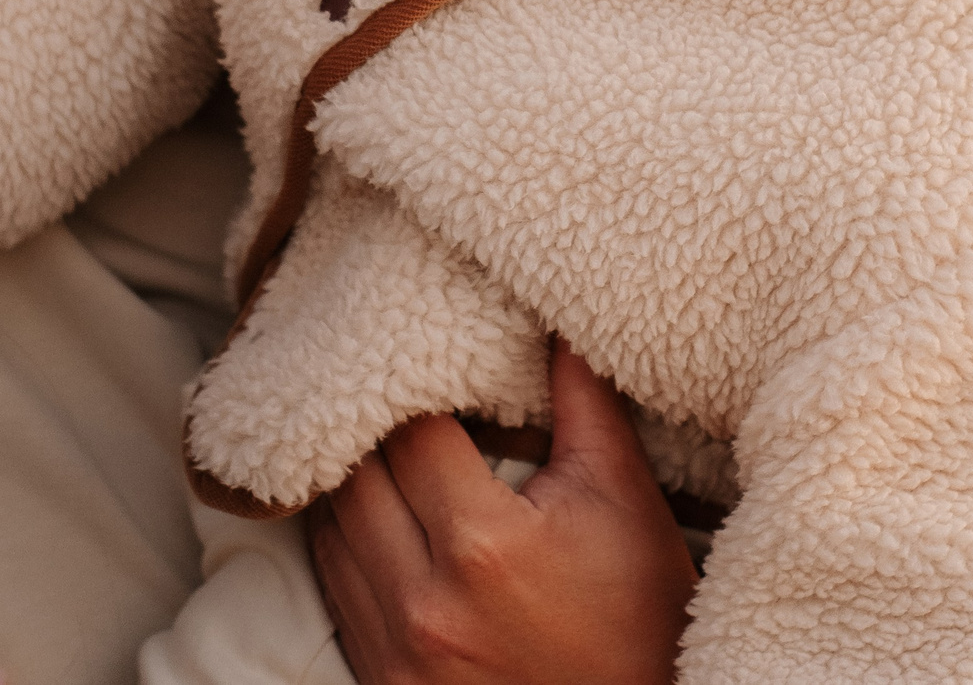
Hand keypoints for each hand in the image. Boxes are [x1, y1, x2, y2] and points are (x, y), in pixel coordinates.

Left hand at [307, 342, 697, 683]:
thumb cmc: (640, 618)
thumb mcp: (624, 501)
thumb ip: (585, 404)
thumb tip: (558, 322)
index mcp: (484, 545)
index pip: (411, 431)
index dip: (418, 389)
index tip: (431, 366)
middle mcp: (424, 602)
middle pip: (357, 476)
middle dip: (379, 432)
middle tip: (403, 399)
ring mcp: (395, 650)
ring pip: (331, 530)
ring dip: (355, 484)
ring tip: (390, 454)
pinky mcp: (382, 680)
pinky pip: (334, 588)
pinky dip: (349, 543)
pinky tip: (382, 518)